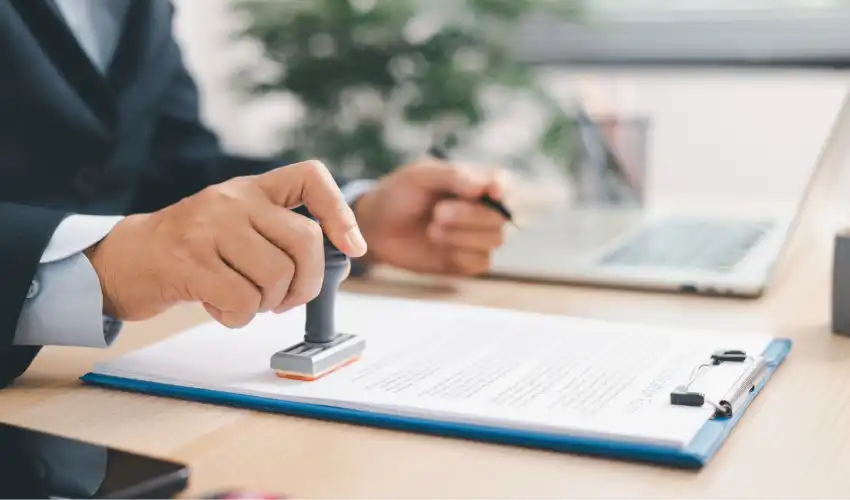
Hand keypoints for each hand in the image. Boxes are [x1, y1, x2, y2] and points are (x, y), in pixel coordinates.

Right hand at [84, 160, 365, 327]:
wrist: (126, 258)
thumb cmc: (195, 249)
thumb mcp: (239, 225)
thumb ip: (280, 234)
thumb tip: (341, 257)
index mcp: (251, 188)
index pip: (311, 177)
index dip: (340, 212)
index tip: (353, 247)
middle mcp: (233, 199)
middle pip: (305, 243)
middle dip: (306, 284)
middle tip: (286, 299)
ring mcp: (209, 228)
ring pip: (276, 276)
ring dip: (268, 304)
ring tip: (243, 299)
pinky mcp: (189, 261)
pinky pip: (242, 301)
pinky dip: (239, 317)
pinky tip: (220, 308)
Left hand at [354, 159, 508, 274]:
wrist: (376, 227)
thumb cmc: (399, 194)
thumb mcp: (420, 175)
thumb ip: (454, 176)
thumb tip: (487, 186)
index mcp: (476, 182)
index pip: (504, 184)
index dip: (504, 189)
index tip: (492, 193)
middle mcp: (483, 209)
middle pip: (501, 217)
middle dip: (470, 216)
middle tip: (438, 213)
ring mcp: (477, 237)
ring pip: (495, 240)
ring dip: (462, 235)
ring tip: (432, 230)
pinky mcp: (467, 261)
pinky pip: (481, 262)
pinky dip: (460, 254)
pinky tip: (438, 247)